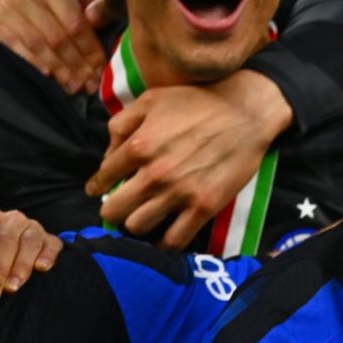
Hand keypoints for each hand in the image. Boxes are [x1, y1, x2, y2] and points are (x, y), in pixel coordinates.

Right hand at [0, 0, 109, 94]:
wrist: (18, 16)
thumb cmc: (59, 15)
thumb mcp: (81, 9)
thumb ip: (99, 10)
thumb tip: (95, 17)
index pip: (75, 23)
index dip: (90, 49)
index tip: (100, 69)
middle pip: (57, 36)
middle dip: (76, 64)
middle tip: (89, 84)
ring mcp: (5, 6)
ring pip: (38, 44)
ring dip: (59, 68)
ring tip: (73, 86)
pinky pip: (14, 45)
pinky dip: (33, 62)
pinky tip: (47, 75)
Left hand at [0, 203, 61, 297]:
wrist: (4, 258)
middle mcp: (11, 218)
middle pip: (6, 238)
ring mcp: (33, 227)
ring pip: (29, 241)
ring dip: (20, 266)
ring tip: (12, 287)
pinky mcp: (51, 240)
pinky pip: (52, 244)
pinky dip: (48, 255)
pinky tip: (42, 268)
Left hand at [88, 71, 293, 248]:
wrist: (244, 112)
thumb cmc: (197, 102)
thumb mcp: (151, 100)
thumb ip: (122, 124)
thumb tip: (109, 153)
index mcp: (138, 146)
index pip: (104, 176)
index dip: (98, 185)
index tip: (99, 191)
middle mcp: (154, 174)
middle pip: (115, 210)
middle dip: (113, 209)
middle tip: (121, 207)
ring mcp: (180, 193)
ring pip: (139, 226)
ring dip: (137, 223)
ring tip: (144, 218)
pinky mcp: (203, 207)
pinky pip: (175, 239)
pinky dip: (165, 242)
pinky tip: (164, 237)